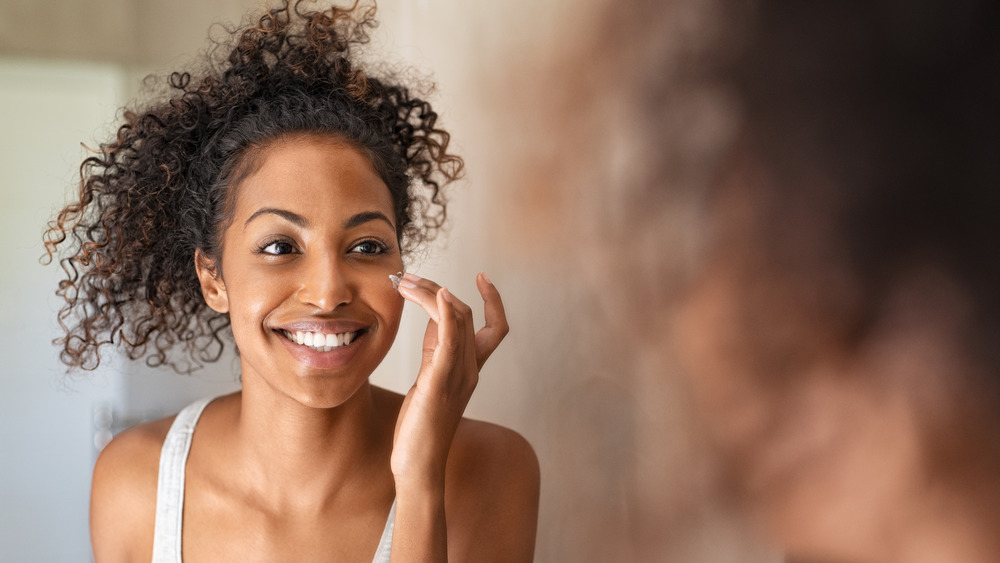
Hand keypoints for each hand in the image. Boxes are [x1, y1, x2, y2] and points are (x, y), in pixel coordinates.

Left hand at [390, 272, 508, 488]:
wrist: (418, 464)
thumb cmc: (420, 426)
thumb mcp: (429, 379)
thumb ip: (435, 349)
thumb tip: (433, 316)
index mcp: (471, 369)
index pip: (495, 327)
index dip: (494, 300)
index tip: (482, 275)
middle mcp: (470, 369)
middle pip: (466, 314)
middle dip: (437, 288)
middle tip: (408, 278)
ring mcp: (458, 375)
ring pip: (457, 320)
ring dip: (432, 293)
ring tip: (405, 282)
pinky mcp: (440, 381)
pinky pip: (450, 340)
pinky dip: (445, 312)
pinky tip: (438, 295)